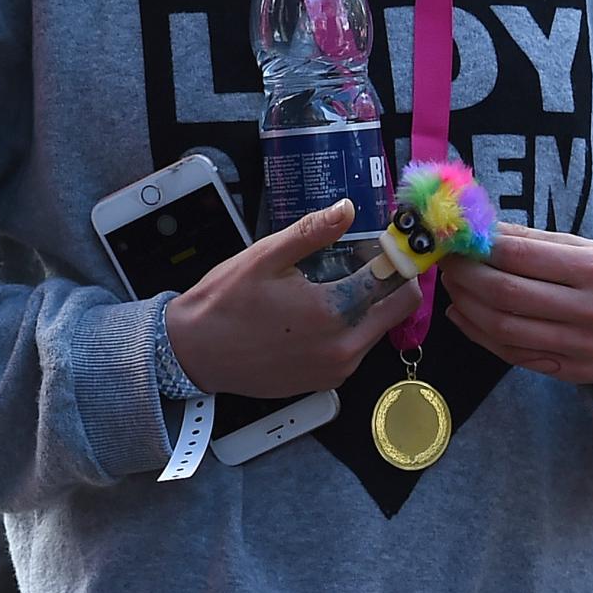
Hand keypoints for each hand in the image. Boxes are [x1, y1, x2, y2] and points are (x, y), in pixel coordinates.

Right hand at [165, 200, 419, 397]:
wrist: (195, 354)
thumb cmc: (225, 303)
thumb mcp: (265, 256)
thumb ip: (312, 232)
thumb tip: (347, 209)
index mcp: (332, 313)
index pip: (394, 283)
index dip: (394, 257)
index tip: (384, 242)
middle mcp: (343, 349)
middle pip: (397, 310)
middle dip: (390, 281)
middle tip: (365, 260)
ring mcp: (336, 371)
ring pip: (377, 330)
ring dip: (368, 305)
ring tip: (334, 283)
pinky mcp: (325, 383)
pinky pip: (356, 350)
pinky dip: (350, 327)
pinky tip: (320, 311)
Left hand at [440, 223, 592, 382]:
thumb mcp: (588, 247)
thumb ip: (534, 240)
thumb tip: (480, 232)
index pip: (520, 256)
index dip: (479, 249)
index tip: (457, 240)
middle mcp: (591, 311)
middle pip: (506, 295)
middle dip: (466, 277)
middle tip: (448, 263)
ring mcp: (581, 348)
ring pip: (503, 329)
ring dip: (466, 306)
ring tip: (454, 287)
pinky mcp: (572, 374)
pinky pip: (513, 355)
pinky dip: (480, 334)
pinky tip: (464, 315)